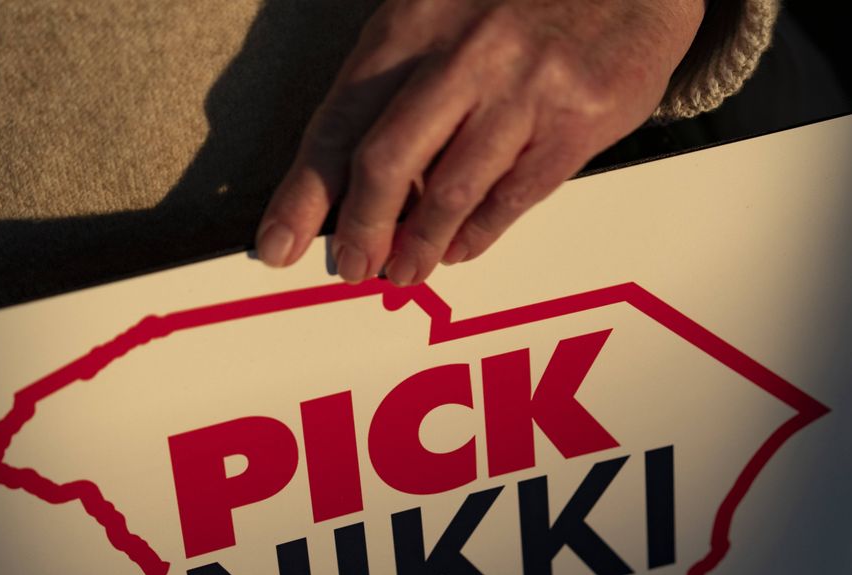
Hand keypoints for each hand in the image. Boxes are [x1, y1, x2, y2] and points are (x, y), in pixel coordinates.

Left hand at [254, 0, 703, 284]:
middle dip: (361, 227)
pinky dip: (480, 232)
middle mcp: (463, 54)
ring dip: (420, 244)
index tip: (276, 242)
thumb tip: (355, 177)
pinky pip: (514, 196)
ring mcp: (522, 90)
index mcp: (414, 23)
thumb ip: (400, 82)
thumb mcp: (447, 13)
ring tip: (404, 272)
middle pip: (386, 161)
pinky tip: (460, 249)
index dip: (304, 193)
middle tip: (353, 267)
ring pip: (451, 190)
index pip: (339, 121)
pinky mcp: (575, 122)